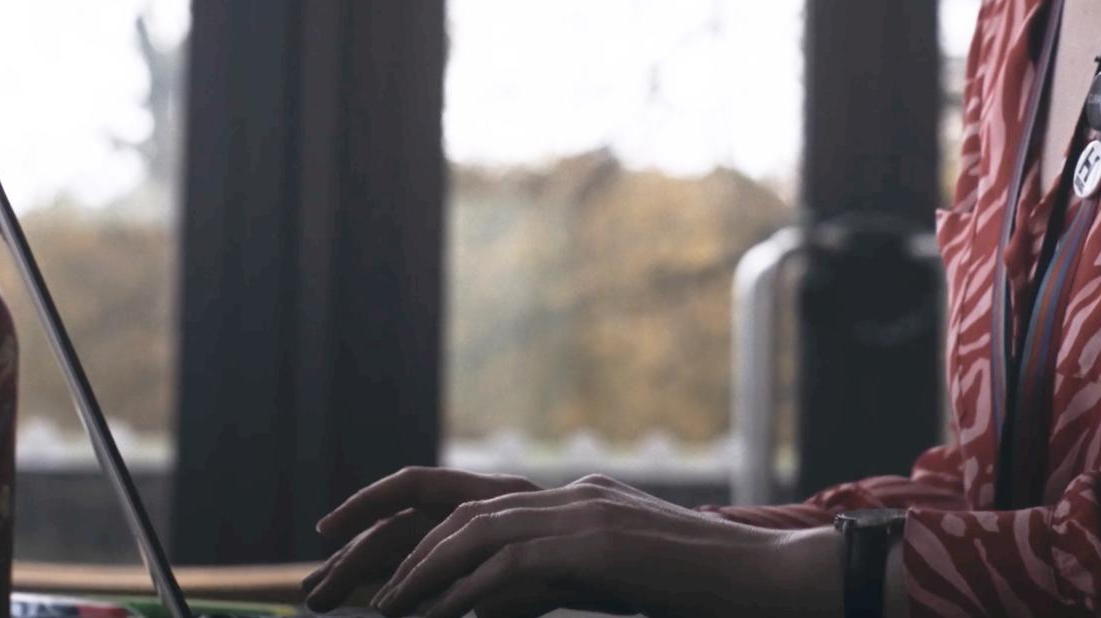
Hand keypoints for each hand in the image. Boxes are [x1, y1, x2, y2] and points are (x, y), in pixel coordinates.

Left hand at [305, 468, 841, 617]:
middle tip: (338, 582)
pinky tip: (441, 617)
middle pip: (454, 509)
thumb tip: (489, 599)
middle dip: (388, 544)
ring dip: (419, 573)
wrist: (761, 576)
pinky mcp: (597, 545)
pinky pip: (513, 567)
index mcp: (571, 498)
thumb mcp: (613, 574)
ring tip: (379, 608)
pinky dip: (468, 594)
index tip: (349, 535)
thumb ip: (556, 575)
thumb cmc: (696, 583)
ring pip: (474, 532)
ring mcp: (583, 514)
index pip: (467, 496)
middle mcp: (568, 495)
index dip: (400, 511)